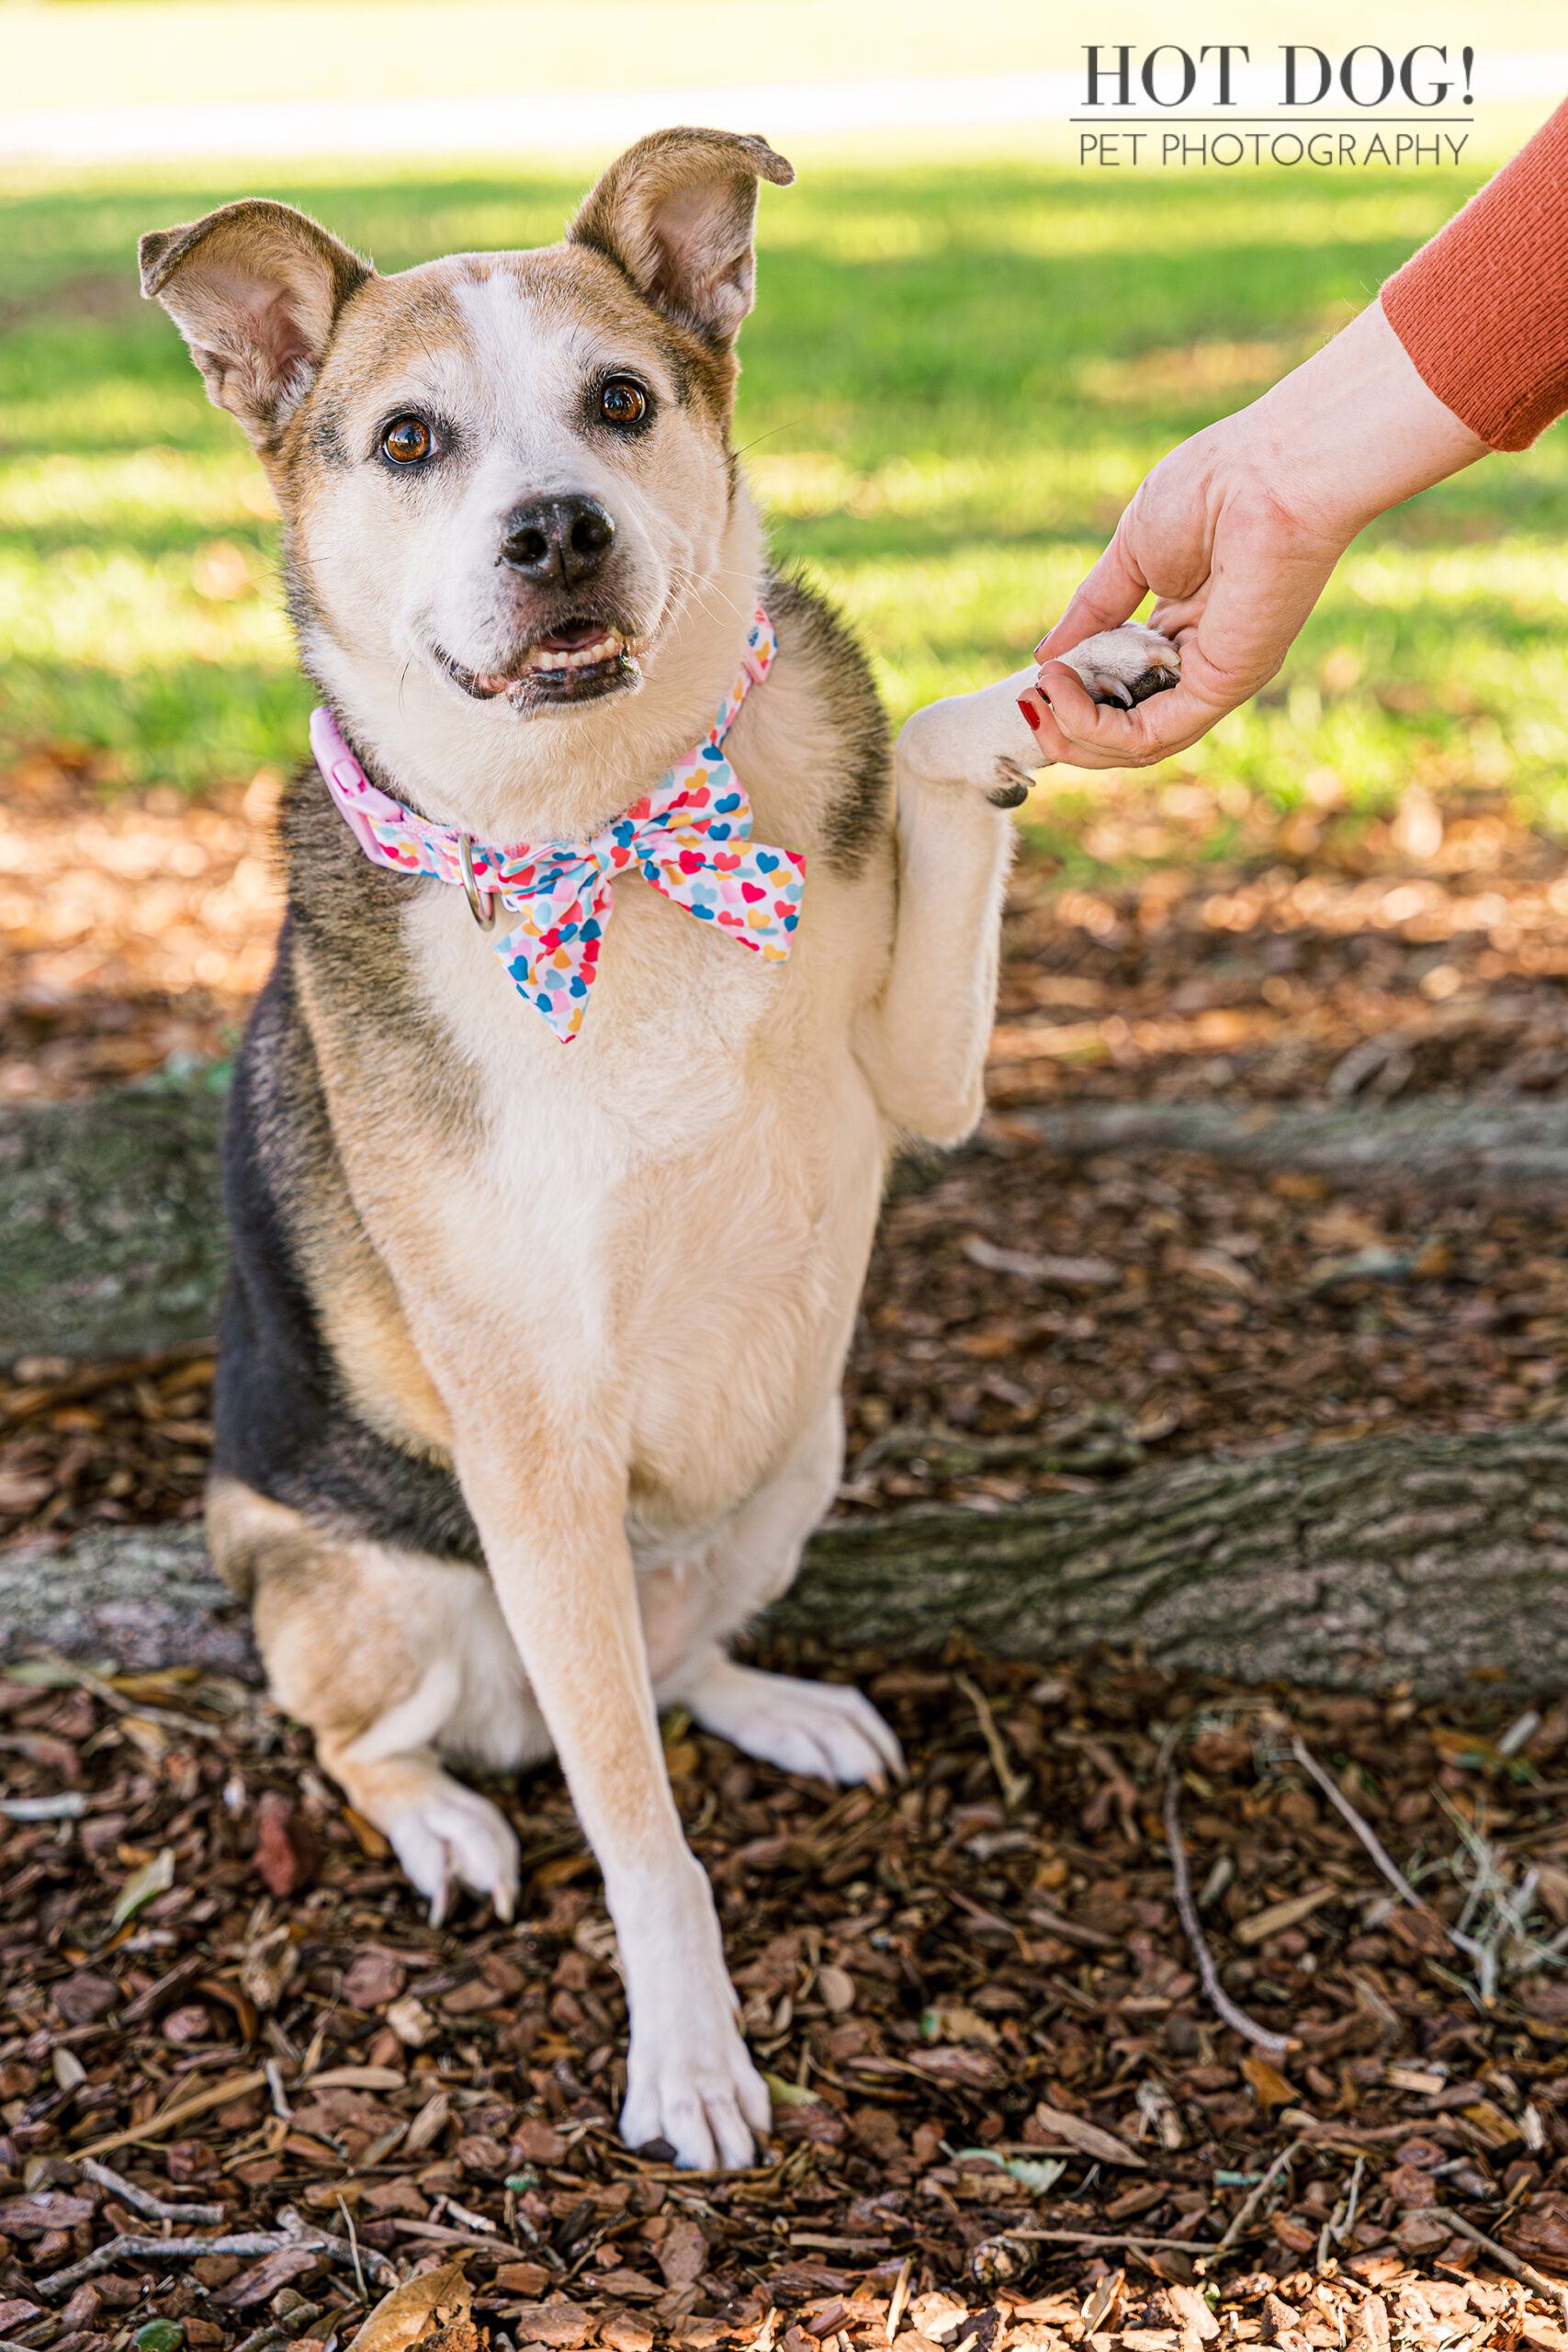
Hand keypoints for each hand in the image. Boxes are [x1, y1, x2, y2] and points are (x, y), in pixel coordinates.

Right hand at [1017, 302, 1488, 767]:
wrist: (1272, 468)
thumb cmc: (1215, 487)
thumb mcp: (1131, 553)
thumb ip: (1092, 610)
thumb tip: (1045, 658)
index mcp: (1182, 630)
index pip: (1123, 692)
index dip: (1074, 697)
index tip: (1038, 679)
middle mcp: (1201, 664)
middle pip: (1125, 732)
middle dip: (1066, 731)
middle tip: (1028, 704)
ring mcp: (1213, 680)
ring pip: (1133, 747)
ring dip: (1071, 734)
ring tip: (1037, 698)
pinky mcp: (1221, 688)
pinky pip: (1147, 735)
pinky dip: (1092, 725)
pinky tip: (1057, 689)